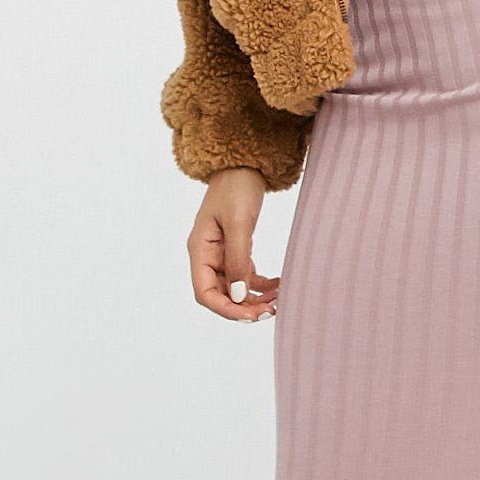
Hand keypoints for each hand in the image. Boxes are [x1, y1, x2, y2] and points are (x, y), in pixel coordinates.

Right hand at [188, 168, 279, 321]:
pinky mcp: (237, 249)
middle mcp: (207, 256)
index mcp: (199, 250)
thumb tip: (237, 296)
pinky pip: (247, 276)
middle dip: (244, 307)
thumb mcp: (239, 223)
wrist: (244, 164)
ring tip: (279, 300)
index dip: (225, 309)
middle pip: (221, 295)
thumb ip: (237, 260)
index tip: (251, 315)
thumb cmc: (237, 188)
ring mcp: (221, 253)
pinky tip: (280, 285)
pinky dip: (262, 285)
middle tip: (271, 311)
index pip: (205, 293)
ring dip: (255, 299)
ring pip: (235, 289)